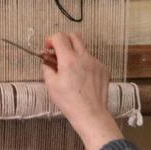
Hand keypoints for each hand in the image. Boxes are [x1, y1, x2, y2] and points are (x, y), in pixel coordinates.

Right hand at [41, 33, 122, 149]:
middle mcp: (84, 57)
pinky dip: (85, 64)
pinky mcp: (103, 69)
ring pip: (83, 49)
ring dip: (74, 53)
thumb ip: (47, 69)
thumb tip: (47, 62)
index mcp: (68, 60)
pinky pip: (92, 60)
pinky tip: (82, 78)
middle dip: (64, 40)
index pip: (59, 37)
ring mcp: (95, 62)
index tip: (48, 47)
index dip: (51, 39)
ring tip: (70, 70)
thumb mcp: (51, 85)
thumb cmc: (69, 102)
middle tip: (58, 52)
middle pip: (74, 36)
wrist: (90, 113)